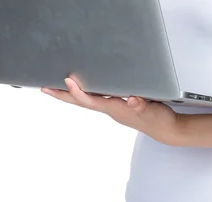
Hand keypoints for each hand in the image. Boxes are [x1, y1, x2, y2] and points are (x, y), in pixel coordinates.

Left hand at [41, 75, 181, 145]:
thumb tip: (132, 99)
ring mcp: (112, 108)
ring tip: (57, 85)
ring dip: (71, 94)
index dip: (78, 91)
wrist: (166, 130)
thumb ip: (142, 105)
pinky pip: (95, 98)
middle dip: (63, 95)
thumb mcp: (152, 110)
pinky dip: (85, 93)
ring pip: (86, 100)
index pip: (91, 100)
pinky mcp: (117, 105)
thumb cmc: (158, 120)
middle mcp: (110, 108)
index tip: (67, 80)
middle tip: (45, 87)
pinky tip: (82, 87)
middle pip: (81, 102)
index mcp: (115, 108)